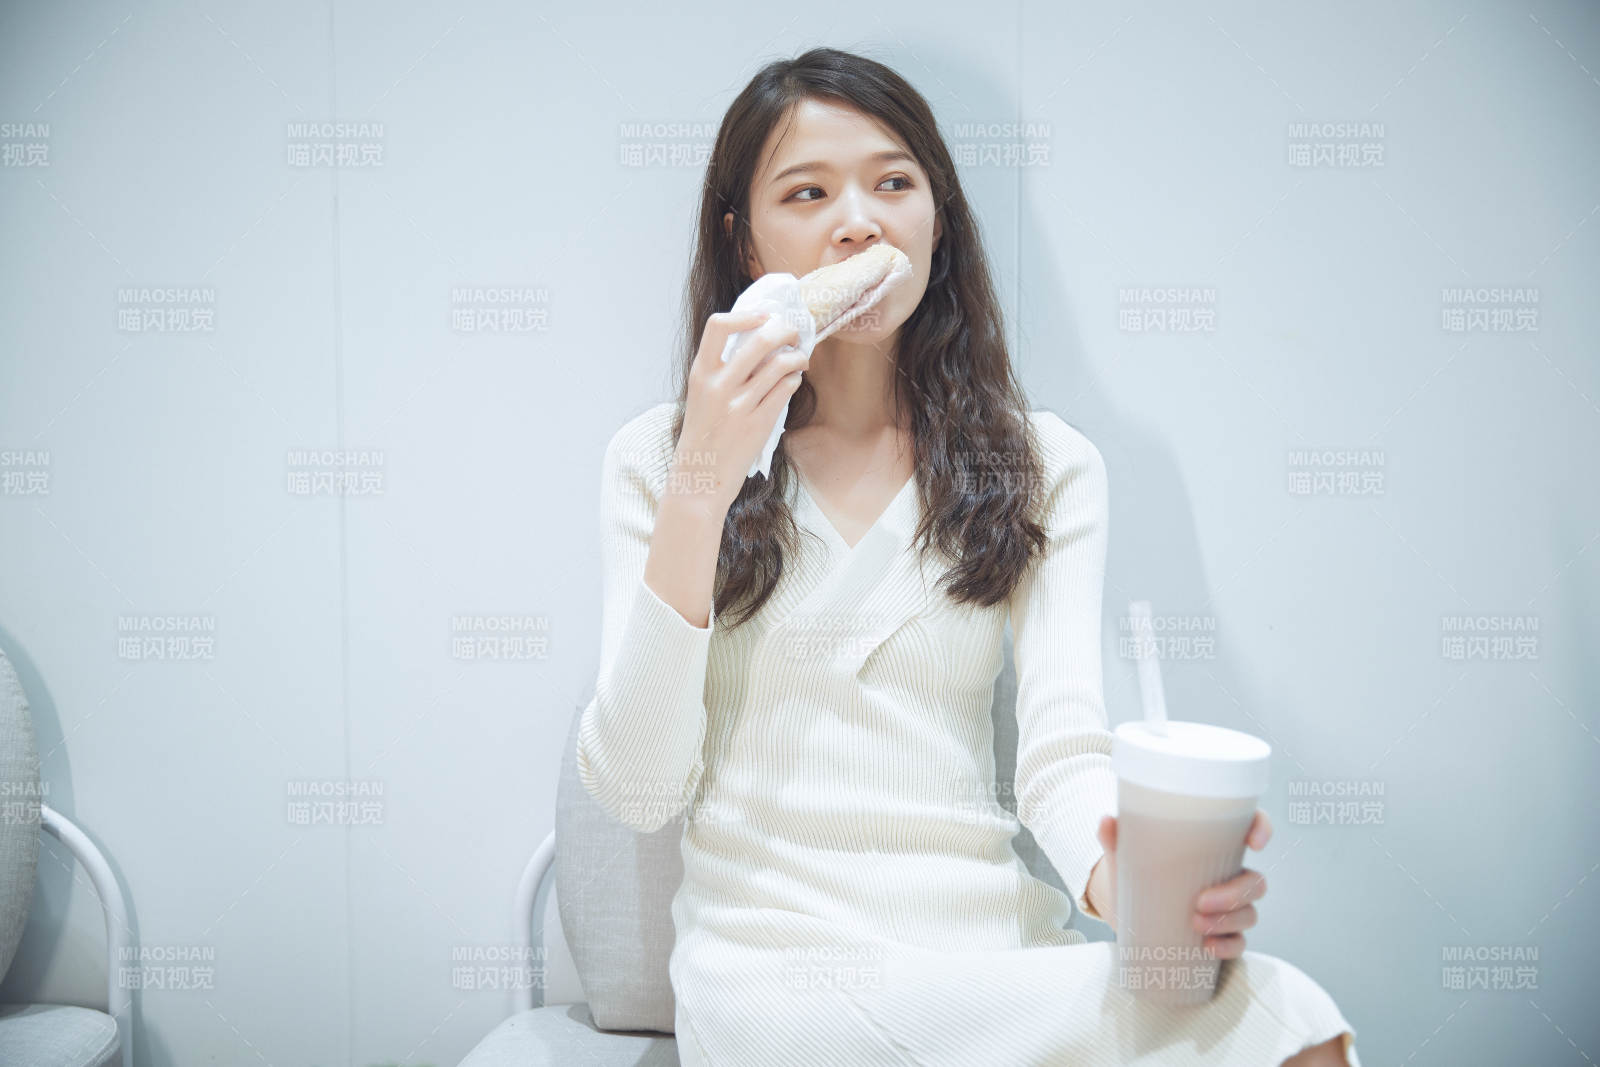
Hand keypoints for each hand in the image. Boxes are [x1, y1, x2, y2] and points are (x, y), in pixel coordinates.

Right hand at [675, 308, 806, 512]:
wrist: (699, 478)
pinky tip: (794, 379)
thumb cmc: (703, 434)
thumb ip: (722, 369)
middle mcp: (718, 386)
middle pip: (760, 339)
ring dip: (797, 356)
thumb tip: (758, 341)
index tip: (764, 318)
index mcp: (700, 374)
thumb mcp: (701, 395)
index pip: (719, 326)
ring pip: (780, 364)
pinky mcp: (758, 423)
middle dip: (785, 330)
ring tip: (800, 358)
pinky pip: (785, 389)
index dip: (746, 315)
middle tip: (793, 333)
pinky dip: (795, 378)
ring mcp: (739, 405)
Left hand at [1087, 809, 1272, 960]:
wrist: (1128, 914)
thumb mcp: (1126, 856)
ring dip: (1230, 921)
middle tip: (1200, 902)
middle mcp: (1227, 876)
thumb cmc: (1137, 874)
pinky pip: (1240, 943)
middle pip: (1255, 882)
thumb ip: (1116, 838)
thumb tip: (1106, 820)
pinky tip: (1208, 948)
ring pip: (1250, 913)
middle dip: (1235, 894)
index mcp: (1212, 847)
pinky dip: (1228, 946)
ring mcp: (1229, 909)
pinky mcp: (1222, 936)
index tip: (1255, 843)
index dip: (1262, 829)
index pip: (1250, 828)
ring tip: (1196, 925)